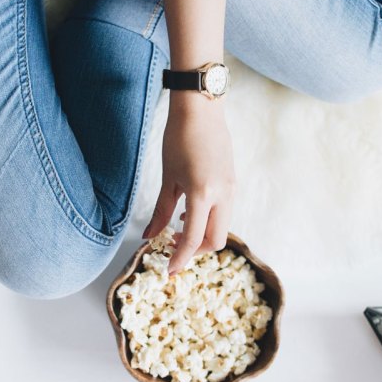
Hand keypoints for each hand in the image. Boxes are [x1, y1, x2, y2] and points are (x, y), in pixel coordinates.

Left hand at [142, 91, 235, 275]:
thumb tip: (149, 236)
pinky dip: (210, 220)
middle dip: (195, 251)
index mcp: (203, 194)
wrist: (202, 110)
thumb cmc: (179, 139)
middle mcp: (223, 195)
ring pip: (223, 227)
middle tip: (175, 247)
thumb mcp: (168, 178)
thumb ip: (161, 211)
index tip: (169, 271)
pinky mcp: (233, 183)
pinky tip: (192, 211)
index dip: (180, 259)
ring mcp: (231, 189)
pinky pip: (225, 212)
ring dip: (204, 235)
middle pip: (216, 240)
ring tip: (181, 226)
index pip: (193, 239)